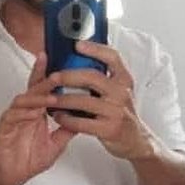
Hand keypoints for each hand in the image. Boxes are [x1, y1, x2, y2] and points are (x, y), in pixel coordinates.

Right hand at [0, 52, 75, 184]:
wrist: (13, 176)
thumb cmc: (31, 158)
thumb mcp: (57, 143)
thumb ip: (68, 129)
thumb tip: (84, 116)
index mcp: (37, 110)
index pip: (42, 88)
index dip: (47, 73)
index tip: (57, 61)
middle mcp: (25, 110)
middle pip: (32, 88)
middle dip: (44, 80)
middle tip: (57, 74)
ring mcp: (14, 117)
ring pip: (23, 100)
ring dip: (37, 98)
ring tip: (52, 97)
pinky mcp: (4, 128)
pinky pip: (12, 116)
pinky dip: (24, 113)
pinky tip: (35, 113)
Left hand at [50, 41, 153, 160]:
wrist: (135, 139)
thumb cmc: (120, 111)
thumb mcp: (118, 90)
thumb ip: (104, 77)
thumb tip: (76, 59)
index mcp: (123, 79)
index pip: (112, 57)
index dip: (95, 49)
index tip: (77, 45)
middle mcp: (121, 92)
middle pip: (92, 77)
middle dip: (68, 76)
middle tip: (52, 77)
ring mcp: (116, 111)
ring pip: (84, 101)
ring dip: (63, 99)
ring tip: (49, 98)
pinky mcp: (109, 129)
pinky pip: (82, 123)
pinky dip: (67, 119)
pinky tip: (58, 116)